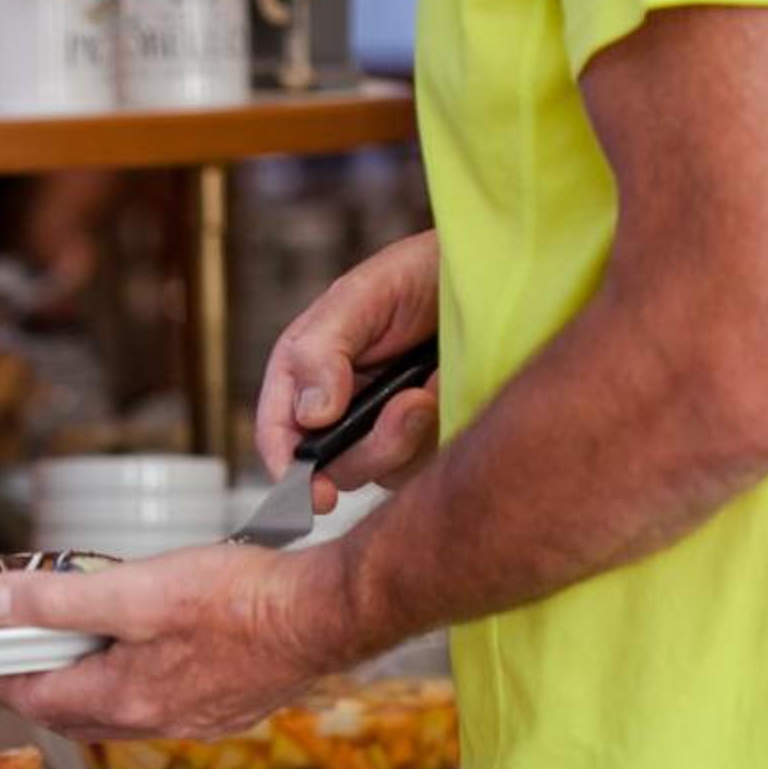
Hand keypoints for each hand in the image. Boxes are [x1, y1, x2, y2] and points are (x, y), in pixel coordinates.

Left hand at [0, 545, 355, 741]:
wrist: (328, 616)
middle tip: (12, 657)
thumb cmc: (242, 600)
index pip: (36, 698)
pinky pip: (161, 704)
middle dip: (36, 687)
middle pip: (74, 713)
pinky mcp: (228, 707)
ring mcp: (196, 720)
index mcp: (125, 698)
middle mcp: (157, 721)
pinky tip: (145, 655)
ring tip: (72, 649)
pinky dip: (133, 683)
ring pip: (118, 711)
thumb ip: (59, 602)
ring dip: (85, 686)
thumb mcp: (138, 589)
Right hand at [255, 229, 442, 511]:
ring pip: (378, 473)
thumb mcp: (359, 298)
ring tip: (432, 385)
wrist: (487, 276)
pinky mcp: (421, 442)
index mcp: (303, 375)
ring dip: (409, 437)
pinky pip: (420, 469)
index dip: (289, 472)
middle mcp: (335, 410)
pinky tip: (447, 393)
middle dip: (371, 447)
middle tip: (412, 403)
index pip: (280, 436)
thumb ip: (322, 352)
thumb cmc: (415, 274)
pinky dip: (436, 437)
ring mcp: (379, 429)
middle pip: (331, 469)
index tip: (316, 493)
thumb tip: (310, 415)